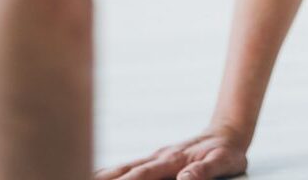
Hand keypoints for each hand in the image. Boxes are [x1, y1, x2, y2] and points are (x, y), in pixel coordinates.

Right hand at [95, 126, 248, 179]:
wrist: (227, 132)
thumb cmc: (226, 150)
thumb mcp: (223, 161)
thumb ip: (204, 170)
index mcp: (172, 160)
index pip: (143, 175)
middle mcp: (158, 157)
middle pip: (124, 171)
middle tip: (80, 176)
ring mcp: (154, 157)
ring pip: (122, 167)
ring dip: (102, 175)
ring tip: (81, 175)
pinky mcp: (154, 160)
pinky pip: (127, 166)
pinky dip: (109, 171)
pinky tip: (97, 175)